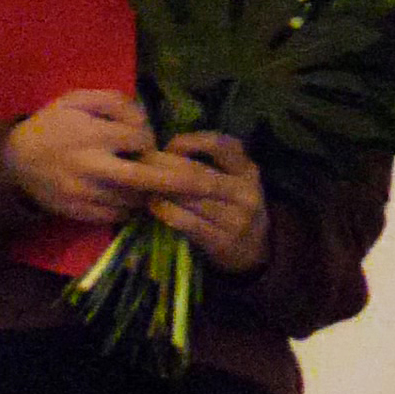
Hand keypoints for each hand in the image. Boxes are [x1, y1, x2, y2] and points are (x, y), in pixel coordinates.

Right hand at [3, 87, 157, 227]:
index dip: (148, 138)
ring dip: (146, 191)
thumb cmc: (52, 125)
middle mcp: (90, 166)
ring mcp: (84, 193)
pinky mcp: (79, 212)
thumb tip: (143, 120)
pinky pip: (117, 215)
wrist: (16, 161)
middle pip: (142, 178)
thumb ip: (113, 101)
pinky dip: (129, 207)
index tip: (141, 140)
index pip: (139, 139)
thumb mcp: (77, 100)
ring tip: (144, 181)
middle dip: (168, 178)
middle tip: (178, 176)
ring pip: (132, 199)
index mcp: (91, 134)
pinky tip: (126, 195)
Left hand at [110, 126, 269, 274]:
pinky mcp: (222, 242)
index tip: (167, 146)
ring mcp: (236, 219)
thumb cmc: (232, 209)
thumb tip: (163, 150)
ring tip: (142, 182)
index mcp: (248, 171)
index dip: (191, 141)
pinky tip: (153, 206)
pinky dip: (166, 211)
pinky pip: (188, 222)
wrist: (254, 252)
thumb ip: (209, 165)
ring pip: (190, 197)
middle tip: (140, 162)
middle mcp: (245, 193)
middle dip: (164, 165)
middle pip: (197, 173)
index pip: (222, 145)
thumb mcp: (233, 181)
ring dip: (161, 189)